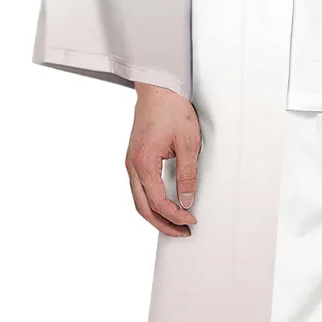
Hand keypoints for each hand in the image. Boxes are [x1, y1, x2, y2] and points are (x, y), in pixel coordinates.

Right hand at [126, 83, 200, 235]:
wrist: (158, 88)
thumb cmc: (172, 110)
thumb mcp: (188, 142)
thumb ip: (187, 174)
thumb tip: (187, 200)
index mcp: (143, 162)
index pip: (158, 201)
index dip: (176, 215)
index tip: (192, 220)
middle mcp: (132, 165)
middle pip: (143, 207)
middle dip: (163, 224)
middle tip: (183, 232)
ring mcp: (130, 162)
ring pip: (139, 200)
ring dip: (156, 215)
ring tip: (175, 223)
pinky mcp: (134, 158)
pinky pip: (139, 188)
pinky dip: (150, 202)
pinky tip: (163, 205)